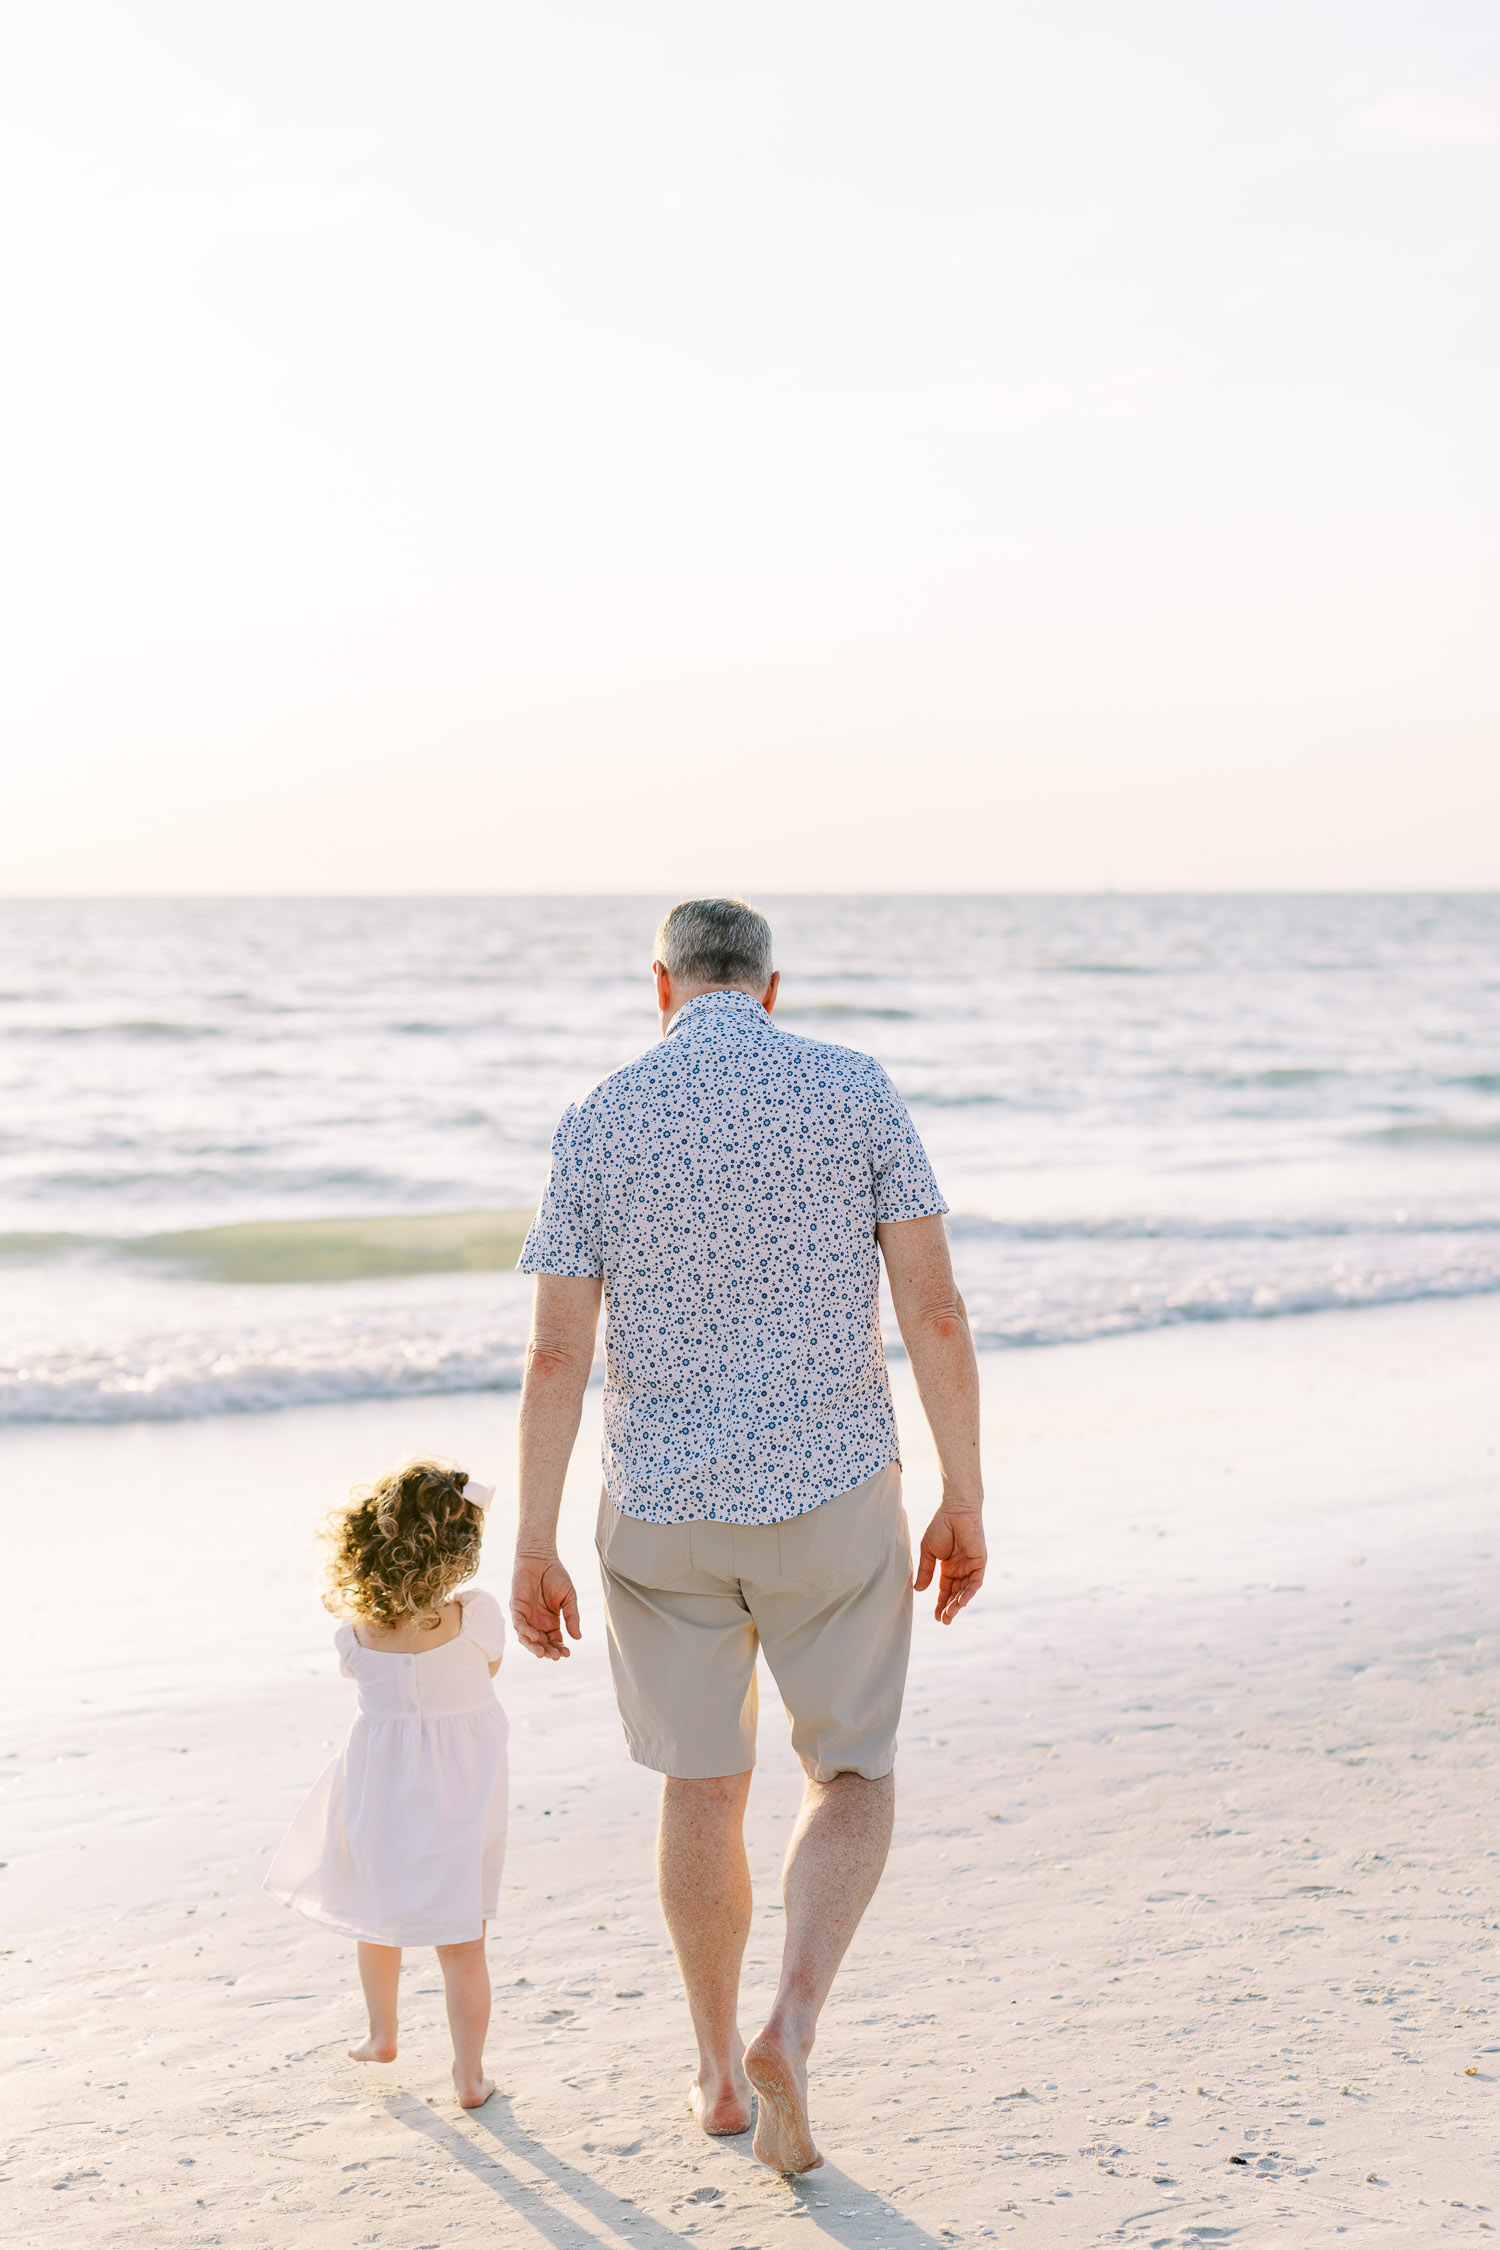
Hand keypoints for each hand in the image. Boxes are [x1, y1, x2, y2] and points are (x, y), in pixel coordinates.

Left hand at [510, 1551, 580, 1659]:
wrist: (541, 1557)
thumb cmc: (555, 1575)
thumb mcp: (569, 1598)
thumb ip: (572, 1617)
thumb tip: (578, 1638)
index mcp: (551, 1620)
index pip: (554, 1640)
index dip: (560, 1648)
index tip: (568, 1653)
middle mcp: (537, 1621)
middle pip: (541, 1643)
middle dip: (548, 1651)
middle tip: (556, 1657)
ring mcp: (526, 1615)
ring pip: (527, 1638)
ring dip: (534, 1647)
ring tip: (543, 1653)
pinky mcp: (516, 1607)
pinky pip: (518, 1624)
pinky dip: (525, 1631)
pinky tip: (534, 1636)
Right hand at [914, 1505, 985, 1624]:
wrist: (954, 1509)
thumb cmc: (940, 1526)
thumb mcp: (928, 1552)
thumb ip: (925, 1571)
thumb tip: (918, 1591)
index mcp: (947, 1567)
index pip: (945, 1590)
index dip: (940, 1603)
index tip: (935, 1617)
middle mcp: (960, 1569)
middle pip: (955, 1594)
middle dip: (949, 1608)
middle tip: (943, 1621)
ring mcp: (971, 1566)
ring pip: (965, 1591)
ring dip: (958, 1604)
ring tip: (949, 1615)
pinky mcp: (980, 1562)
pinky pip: (976, 1581)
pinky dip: (969, 1592)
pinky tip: (961, 1602)